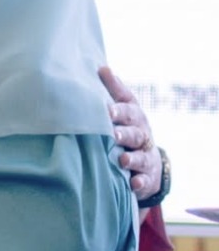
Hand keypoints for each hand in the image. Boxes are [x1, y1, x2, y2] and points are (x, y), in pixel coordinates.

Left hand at [98, 66, 161, 201]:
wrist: (149, 161)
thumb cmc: (128, 128)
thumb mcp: (124, 109)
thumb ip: (113, 90)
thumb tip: (101, 67)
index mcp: (134, 116)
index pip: (129, 109)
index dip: (119, 109)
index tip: (107, 110)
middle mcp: (142, 135)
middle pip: (135, 132)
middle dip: (125, 133)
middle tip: (113, 134)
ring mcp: (146, 156)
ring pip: (140, 156)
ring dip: (132, 158)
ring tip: (123, 161)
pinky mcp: (147, 176)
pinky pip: (145, 180)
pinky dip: (140, 182)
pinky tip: (134, 184)